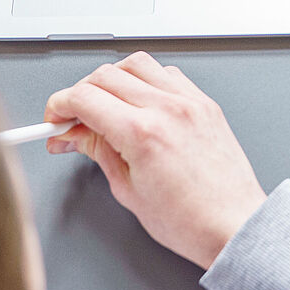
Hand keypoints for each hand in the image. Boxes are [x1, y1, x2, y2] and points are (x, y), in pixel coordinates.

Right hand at [44, 52, 266, 268]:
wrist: (234, 226)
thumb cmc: (190, 221)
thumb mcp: (127, 190)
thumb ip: (97, 151)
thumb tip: (74, 134)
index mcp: (142, 133)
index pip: (84, 97)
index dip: (59, 105)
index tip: (55, 118)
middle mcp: (167, 109)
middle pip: (104, 75)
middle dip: (80, 93)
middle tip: (74, 118)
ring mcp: (188, 101)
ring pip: (135, 63)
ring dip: (113, 78)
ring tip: (107, 104)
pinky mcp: (204, 103)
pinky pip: (167, 73)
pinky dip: (146, 80)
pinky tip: (141, 101)